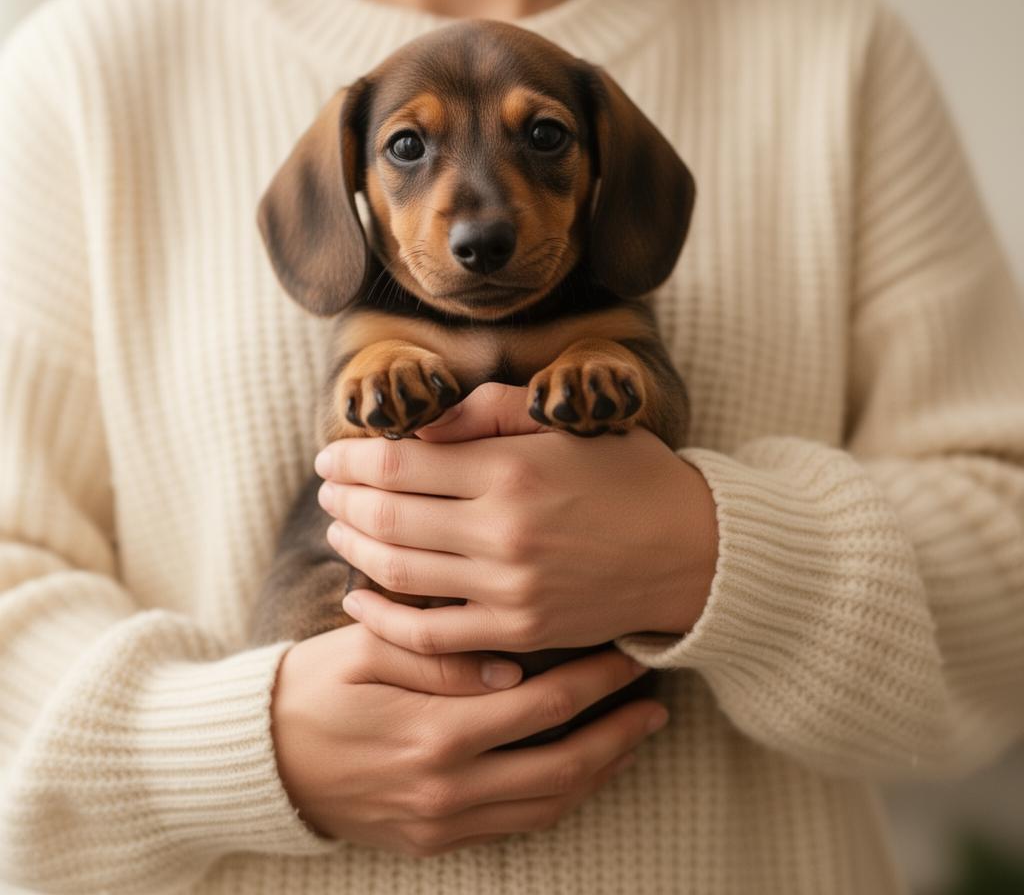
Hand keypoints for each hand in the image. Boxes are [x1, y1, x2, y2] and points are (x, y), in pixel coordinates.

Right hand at [271, 625, 666, 853]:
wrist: (260, 760)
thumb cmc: (313, 687)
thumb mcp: (365, 650)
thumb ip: (438, 657)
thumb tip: (507, 668)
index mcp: (435, 731)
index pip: (542, 705)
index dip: (595, 681)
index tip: (628, 655)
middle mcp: (448, 787)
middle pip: (561, 765)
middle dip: (618, 733)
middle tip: (655, 704)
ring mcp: (442, 821)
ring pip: (547, 805)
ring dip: (599, 771)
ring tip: (632, 738)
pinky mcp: (433, 840)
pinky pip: (515, 826)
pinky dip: (558, 799)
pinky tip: (579, 772)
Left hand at [314, 383, 718, 655]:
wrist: (692, 550)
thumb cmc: (627, 474)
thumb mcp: (564, 424)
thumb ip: (487, 413)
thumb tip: (419, 426)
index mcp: (511, 471)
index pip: (399, 463)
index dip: (352, 459)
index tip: (329, 455)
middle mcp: (502, 532)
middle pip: (388, 517)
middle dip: (343, 501)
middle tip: (326, 489)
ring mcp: (508, 590)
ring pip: (399, 573)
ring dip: (355, 548)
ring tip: (339, 529)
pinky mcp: (518, 632)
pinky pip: (431, 637)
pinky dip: (385, 620)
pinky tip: (360, 600)